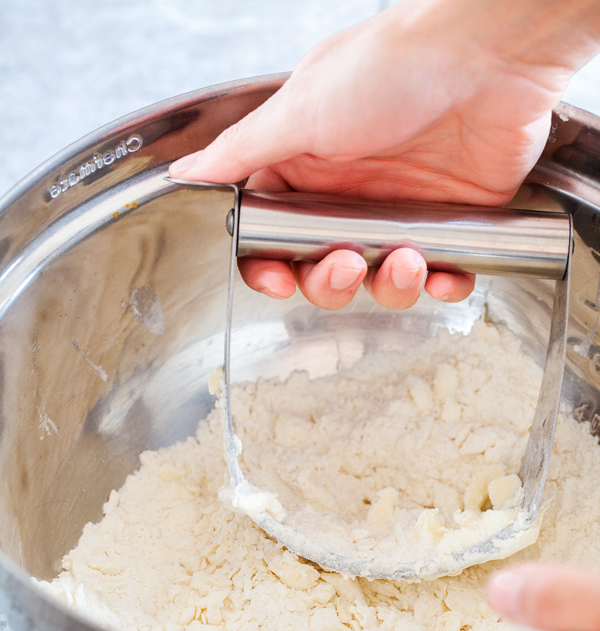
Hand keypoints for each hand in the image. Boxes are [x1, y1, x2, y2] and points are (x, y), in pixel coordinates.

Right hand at [169, 0, 598, 310]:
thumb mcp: (299, 109)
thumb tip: (186, 173)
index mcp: (306, 168)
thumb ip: (241, 153)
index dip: (270, 267)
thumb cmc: (393, 65)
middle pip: (322, 271)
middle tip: (347, 261)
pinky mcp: (450, 221)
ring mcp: (400, 210)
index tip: (278, 279)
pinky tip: (442, 272)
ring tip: (405, 258)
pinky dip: (442, 283)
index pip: (272, 237)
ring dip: (388, 286)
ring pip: (380, 282)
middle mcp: (349, 195)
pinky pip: (441, 274)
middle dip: (331, 281)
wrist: (486, 53)